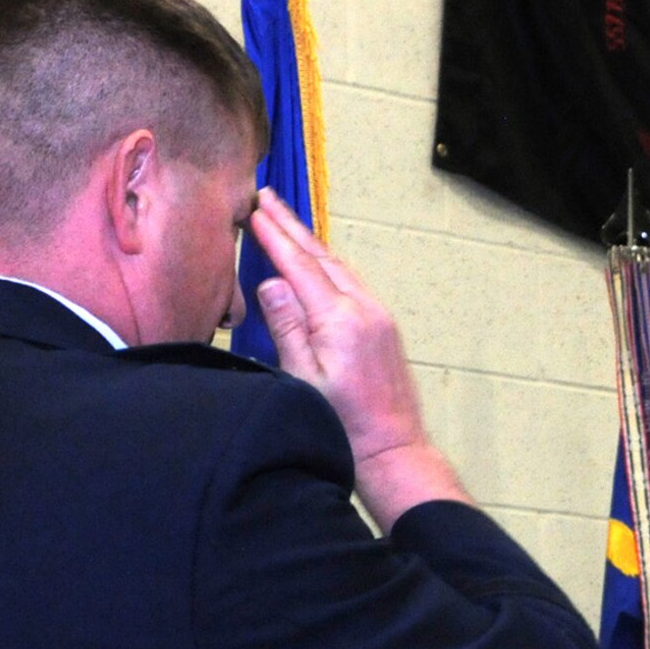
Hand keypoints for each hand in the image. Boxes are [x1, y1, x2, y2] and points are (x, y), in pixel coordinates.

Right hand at [249, 189, 469, 527]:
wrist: (394, 451)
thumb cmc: (344, 425)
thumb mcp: (302, 378)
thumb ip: (287, 326)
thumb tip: (271, 282)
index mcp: (341, 319)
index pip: (301, 266)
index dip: (276, 237)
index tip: (255, 210)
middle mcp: (365, 310)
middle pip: (323, 258)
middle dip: (293, 227)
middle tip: (268, 197)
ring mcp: (380, 318)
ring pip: (340, 269)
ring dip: (312, 244)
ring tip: (286, 223)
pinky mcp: (385, 329)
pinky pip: (352, 285)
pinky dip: (329, 267)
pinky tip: (317, 264)